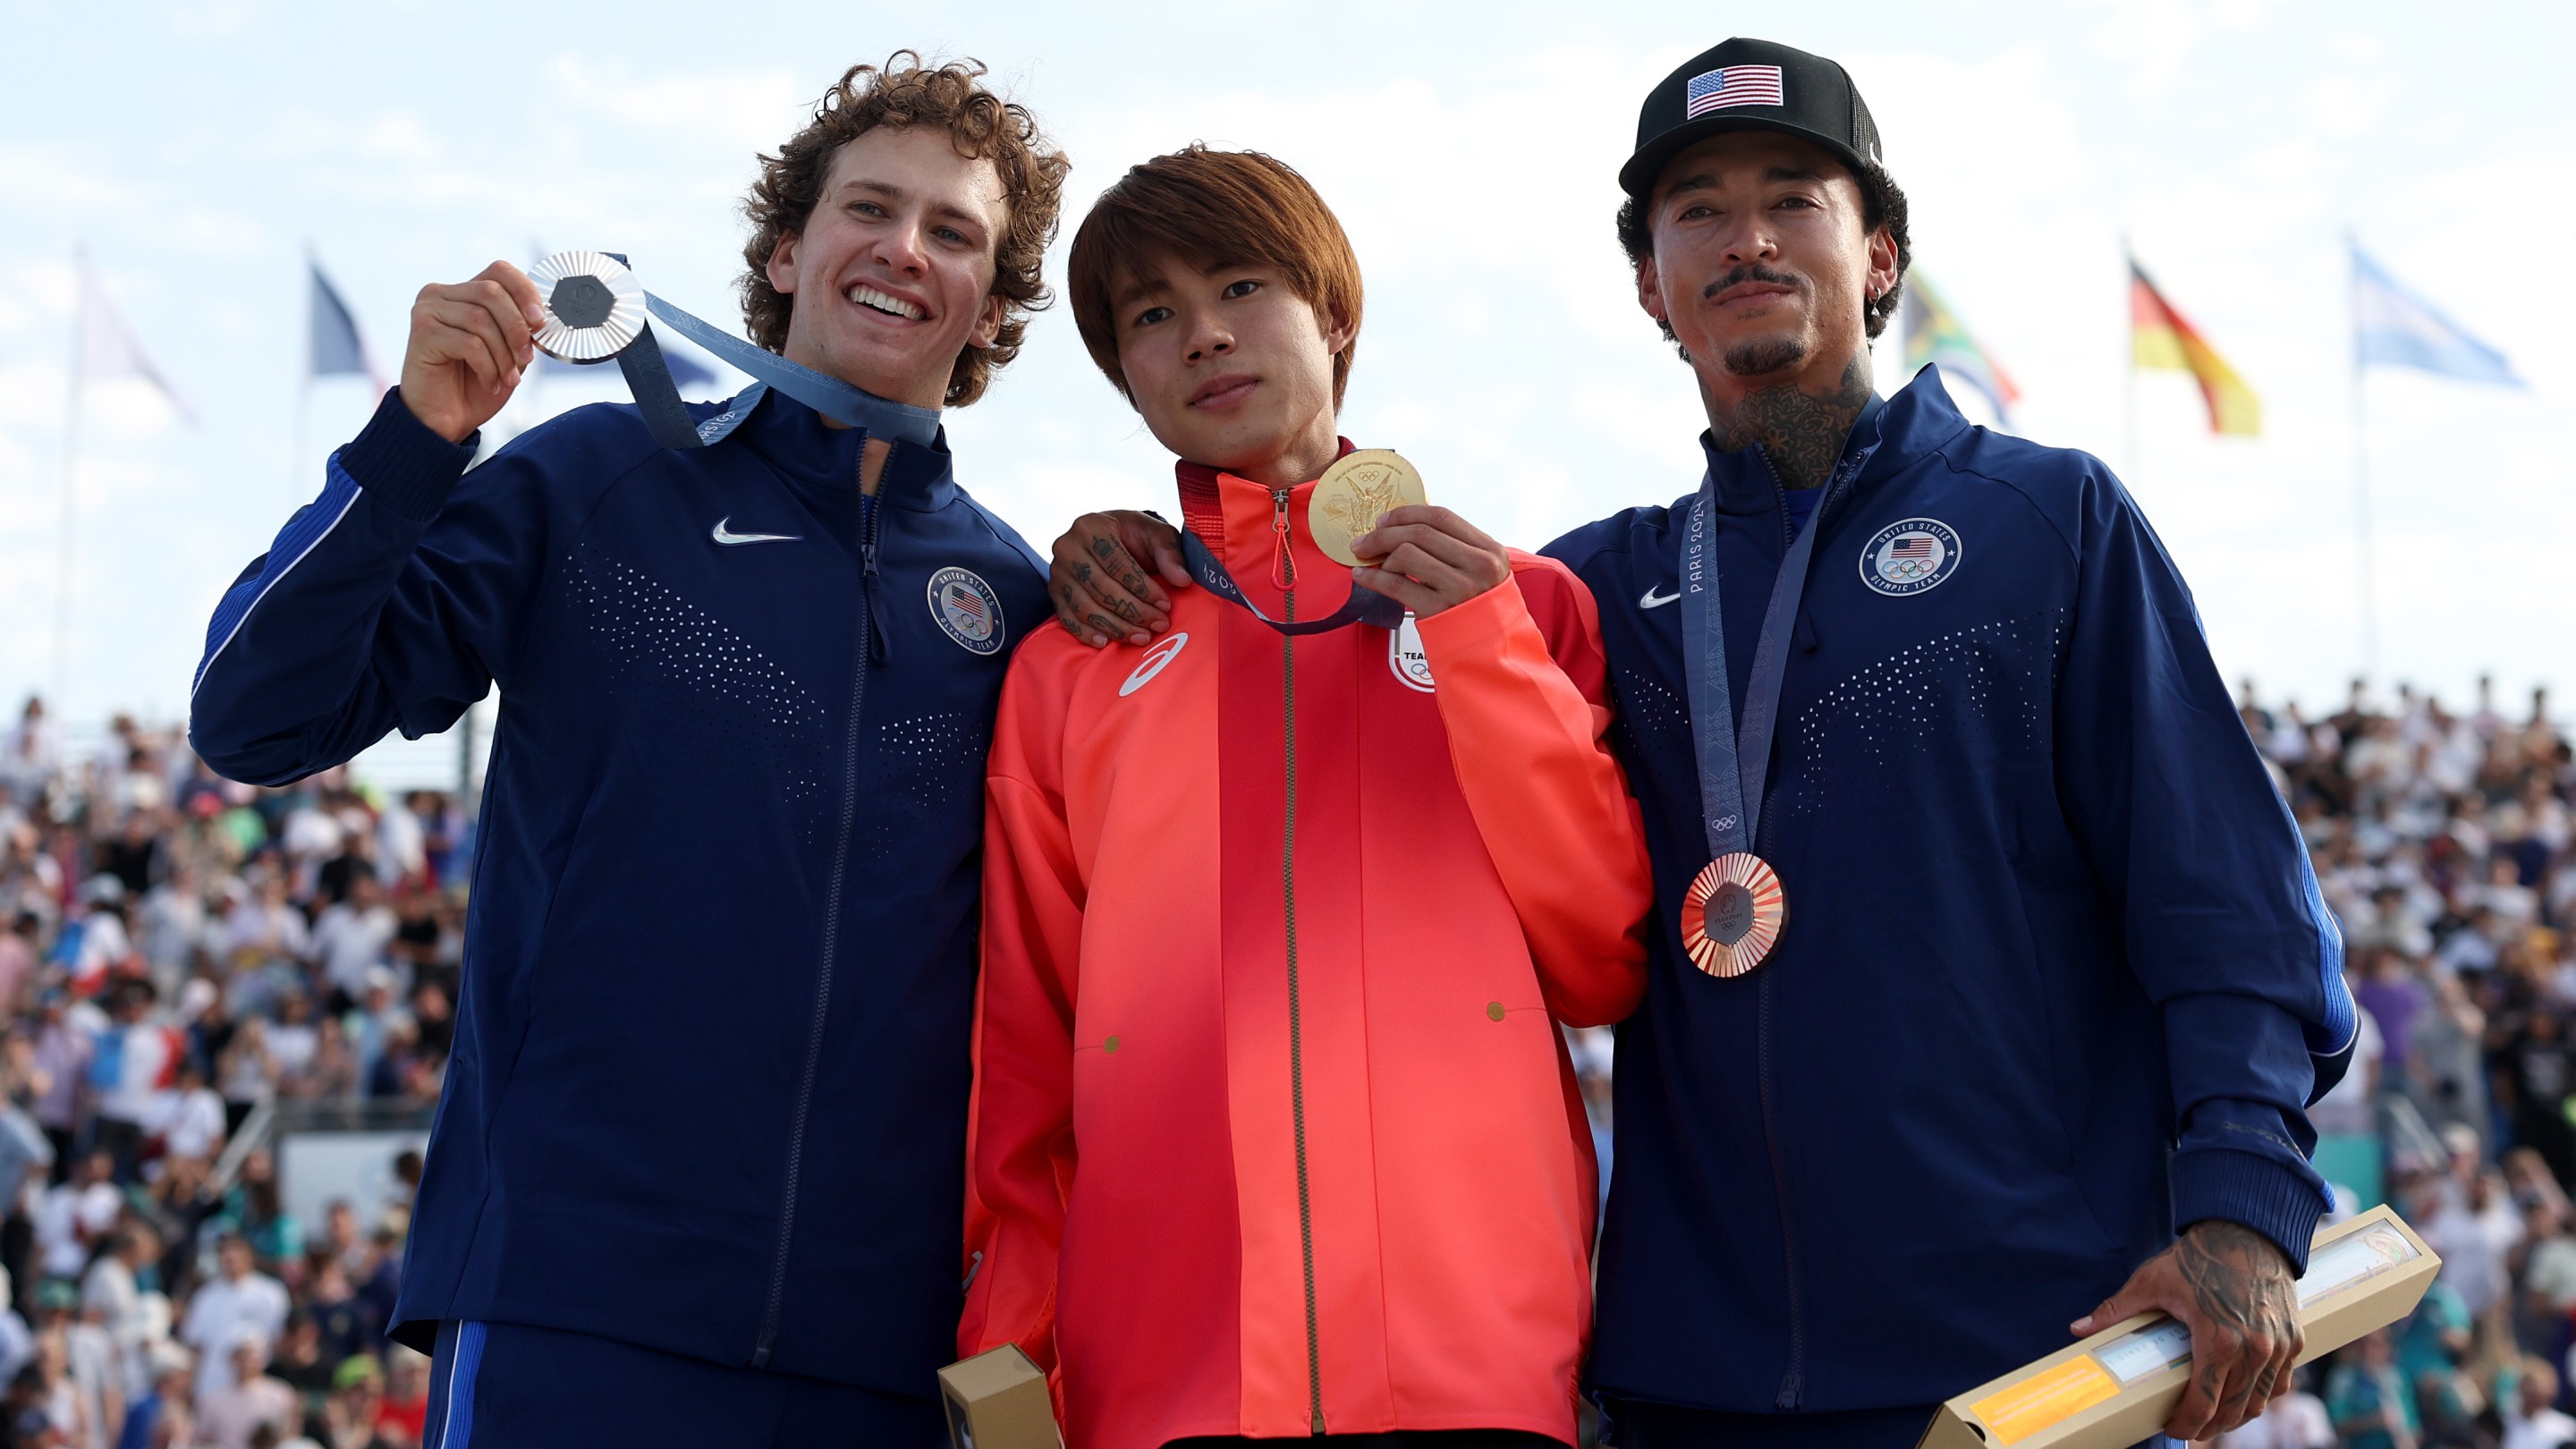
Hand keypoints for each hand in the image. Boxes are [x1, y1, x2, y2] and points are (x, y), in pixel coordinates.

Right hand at [400, 261, 546, 442]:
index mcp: (463, 292)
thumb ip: (521, 329)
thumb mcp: (508, 352)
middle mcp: (440, 294)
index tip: (541, 322)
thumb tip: (542, 316)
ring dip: (503, 355)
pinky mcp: (423, 332)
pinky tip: (488, 383)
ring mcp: (427, 310)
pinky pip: (469, 342)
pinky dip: (487, 367)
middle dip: (517, 329)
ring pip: (481, 319)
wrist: (445, 419)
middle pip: (492, 292)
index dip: (526, 292)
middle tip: (526, 359)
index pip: (500, 271)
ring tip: (507, 378)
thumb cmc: (476, 385)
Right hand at [1048, 510, 1189, 646]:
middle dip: (1133, 611)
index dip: (1143, 588)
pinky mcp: (1054, 592)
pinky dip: (1086, 633)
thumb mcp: (1156, 534)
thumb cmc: (1135, 536)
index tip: (1165, 605)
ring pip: (1085, 607)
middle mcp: (1067, 547)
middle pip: (1100, 588)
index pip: (1117, 563)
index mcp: (1091, 526)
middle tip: (1159, 624)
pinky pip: (1067, 618)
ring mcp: (1057, 572)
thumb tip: (1182, 580)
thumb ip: (1170, 553)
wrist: (1109, 538)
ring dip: (1115, 627)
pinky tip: (1107, 642)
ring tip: (1142, 637)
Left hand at [1349, 505, 1509, 618]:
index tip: (1383, 521)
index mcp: (1490, 551)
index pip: (1441, 517)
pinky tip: (1362, 577)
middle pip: (1420, 533)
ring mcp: (1459, 588)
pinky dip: (1373, 577)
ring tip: (1374, 565)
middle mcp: (1478, 566)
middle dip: (1383, 534)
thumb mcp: (1480, 572)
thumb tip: (1400, 529)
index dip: (1406, 514)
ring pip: (1406, 554)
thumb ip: (1452, 549)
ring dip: (1381, 557)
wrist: (1487, 653)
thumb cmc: (1476, 609)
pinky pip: (1395, 585)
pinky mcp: (1437, 610)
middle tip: (1364, 541)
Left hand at [2070, 1220, 2303, 1439]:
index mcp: (2219, 1340)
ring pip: (2259, 1402)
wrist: (2247, 1231)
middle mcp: (2255, 1349)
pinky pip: (2280, 1383)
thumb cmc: (2198, 1258)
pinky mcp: (2294, 1340)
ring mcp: (2278, 1347)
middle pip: (2234, 1411)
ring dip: (2236, 1416)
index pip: (2204, 1404)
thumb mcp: (2151, 1282)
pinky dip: (2260, 1395)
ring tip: (2212, 1416)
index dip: (2186, 1425)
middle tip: (2188, 1427)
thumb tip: (2079, 1329)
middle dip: (2209, 1427)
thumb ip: (2116, 1311)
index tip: (2171, 1427)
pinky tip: (2240, 1395)